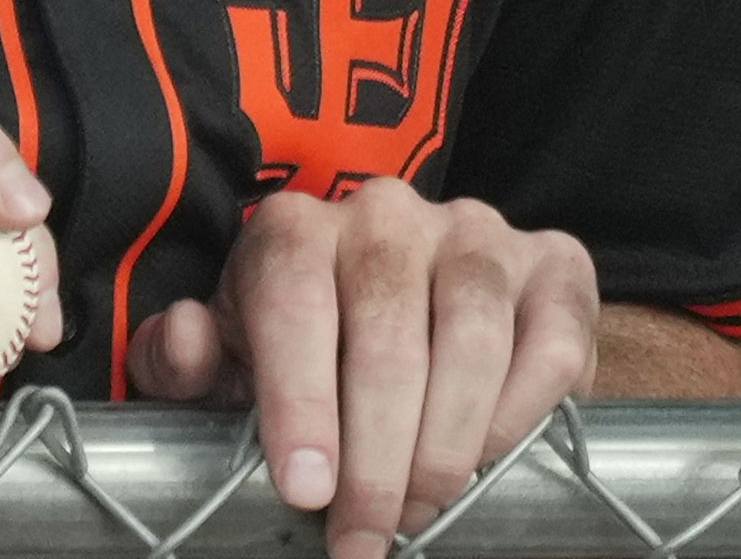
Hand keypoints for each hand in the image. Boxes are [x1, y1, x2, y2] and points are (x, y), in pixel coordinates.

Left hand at [131, 180, 596, 558]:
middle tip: (365, 535)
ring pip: (472, 339)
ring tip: (420, 510)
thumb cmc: (303, 350)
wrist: (399, 313)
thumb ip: (187, 359)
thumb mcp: (230, 359)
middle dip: (376, 458)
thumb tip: (186, 341)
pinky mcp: (553, 265)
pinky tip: (483, 458)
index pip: (294, 301)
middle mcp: (387, 213)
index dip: (299, 402)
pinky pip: (551, 344)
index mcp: (295, 230)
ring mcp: (477, 233)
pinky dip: (520, 415)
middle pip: (387, 335)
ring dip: (445, 446)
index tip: (307, 489)